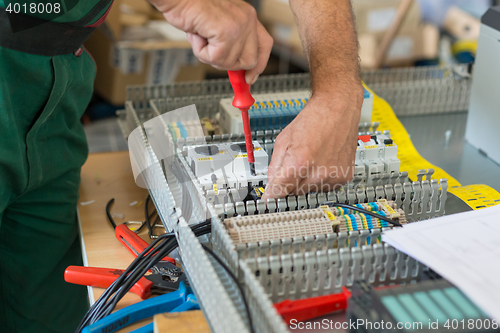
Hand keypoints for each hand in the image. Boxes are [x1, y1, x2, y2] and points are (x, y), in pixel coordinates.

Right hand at [149, 0, 272, 83]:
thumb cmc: (192, 9)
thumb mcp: (218, 27)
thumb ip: (232, 45)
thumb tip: (236, 68)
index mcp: (248, 16)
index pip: (265, 45)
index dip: (259, 65)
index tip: (250, 78)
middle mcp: (247, 19)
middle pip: (250, 61)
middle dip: (229, 64)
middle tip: (212, 55)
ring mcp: (239, 25)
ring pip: (230, 63)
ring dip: (210, 56)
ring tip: (201, 37)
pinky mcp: (226, 31)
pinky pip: (216, 58)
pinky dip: (202, 52)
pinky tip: (198, 36)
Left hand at [262, 83, 363, 198]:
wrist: (338, 108)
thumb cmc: (313, 119)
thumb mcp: (283, 140)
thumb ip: (274, 166)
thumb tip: (271, 186)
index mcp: (300, 162)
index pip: (280, 192)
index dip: (272, 194)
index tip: (269, 197)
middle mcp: (318, 173)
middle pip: (294, 193)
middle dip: (289, 183)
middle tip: (293, 164)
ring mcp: (333, 176)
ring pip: (309, 192)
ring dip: (305, 182)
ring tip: (310, 159)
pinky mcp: (344, 177)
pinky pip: (325, 188)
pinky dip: (320, 180)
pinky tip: (321, 162)